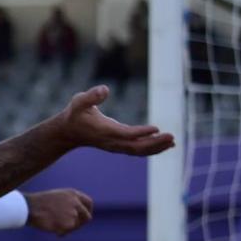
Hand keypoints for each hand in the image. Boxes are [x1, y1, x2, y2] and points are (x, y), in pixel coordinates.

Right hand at [25, 189, 93, 236]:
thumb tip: (75, 215)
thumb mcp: (56, 197)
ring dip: (67, 229)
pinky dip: (61, 233)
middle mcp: (75, 203)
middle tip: (70, 227)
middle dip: (80, 224)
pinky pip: (67, 232)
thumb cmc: (38, 203)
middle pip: (86, 217)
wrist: (29, 207)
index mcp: (73, 194)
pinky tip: (52, 230)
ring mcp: (72, 214)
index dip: (87, 211)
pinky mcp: (68, 224)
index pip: (88, 203)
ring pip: (75, 226)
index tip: (83, 217)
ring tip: (54, 226)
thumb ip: (68, 203)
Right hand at [56, 85, 173, 155]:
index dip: (140, 132)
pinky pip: (137, 151)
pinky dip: (152, 149)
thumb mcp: (79, 101)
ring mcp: (115, 146)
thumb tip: (105, 89)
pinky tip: (166, 145)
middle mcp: (111, 141)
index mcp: (103, 131)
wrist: (68, 132)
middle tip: (172, 136)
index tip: (156, 128)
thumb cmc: (74, 114)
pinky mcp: (119, 146)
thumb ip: (91, 96)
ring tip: (172, 141)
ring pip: (138, 150)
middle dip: (154, 143)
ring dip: (156, 147)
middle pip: (135, 146)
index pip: (124, 134)